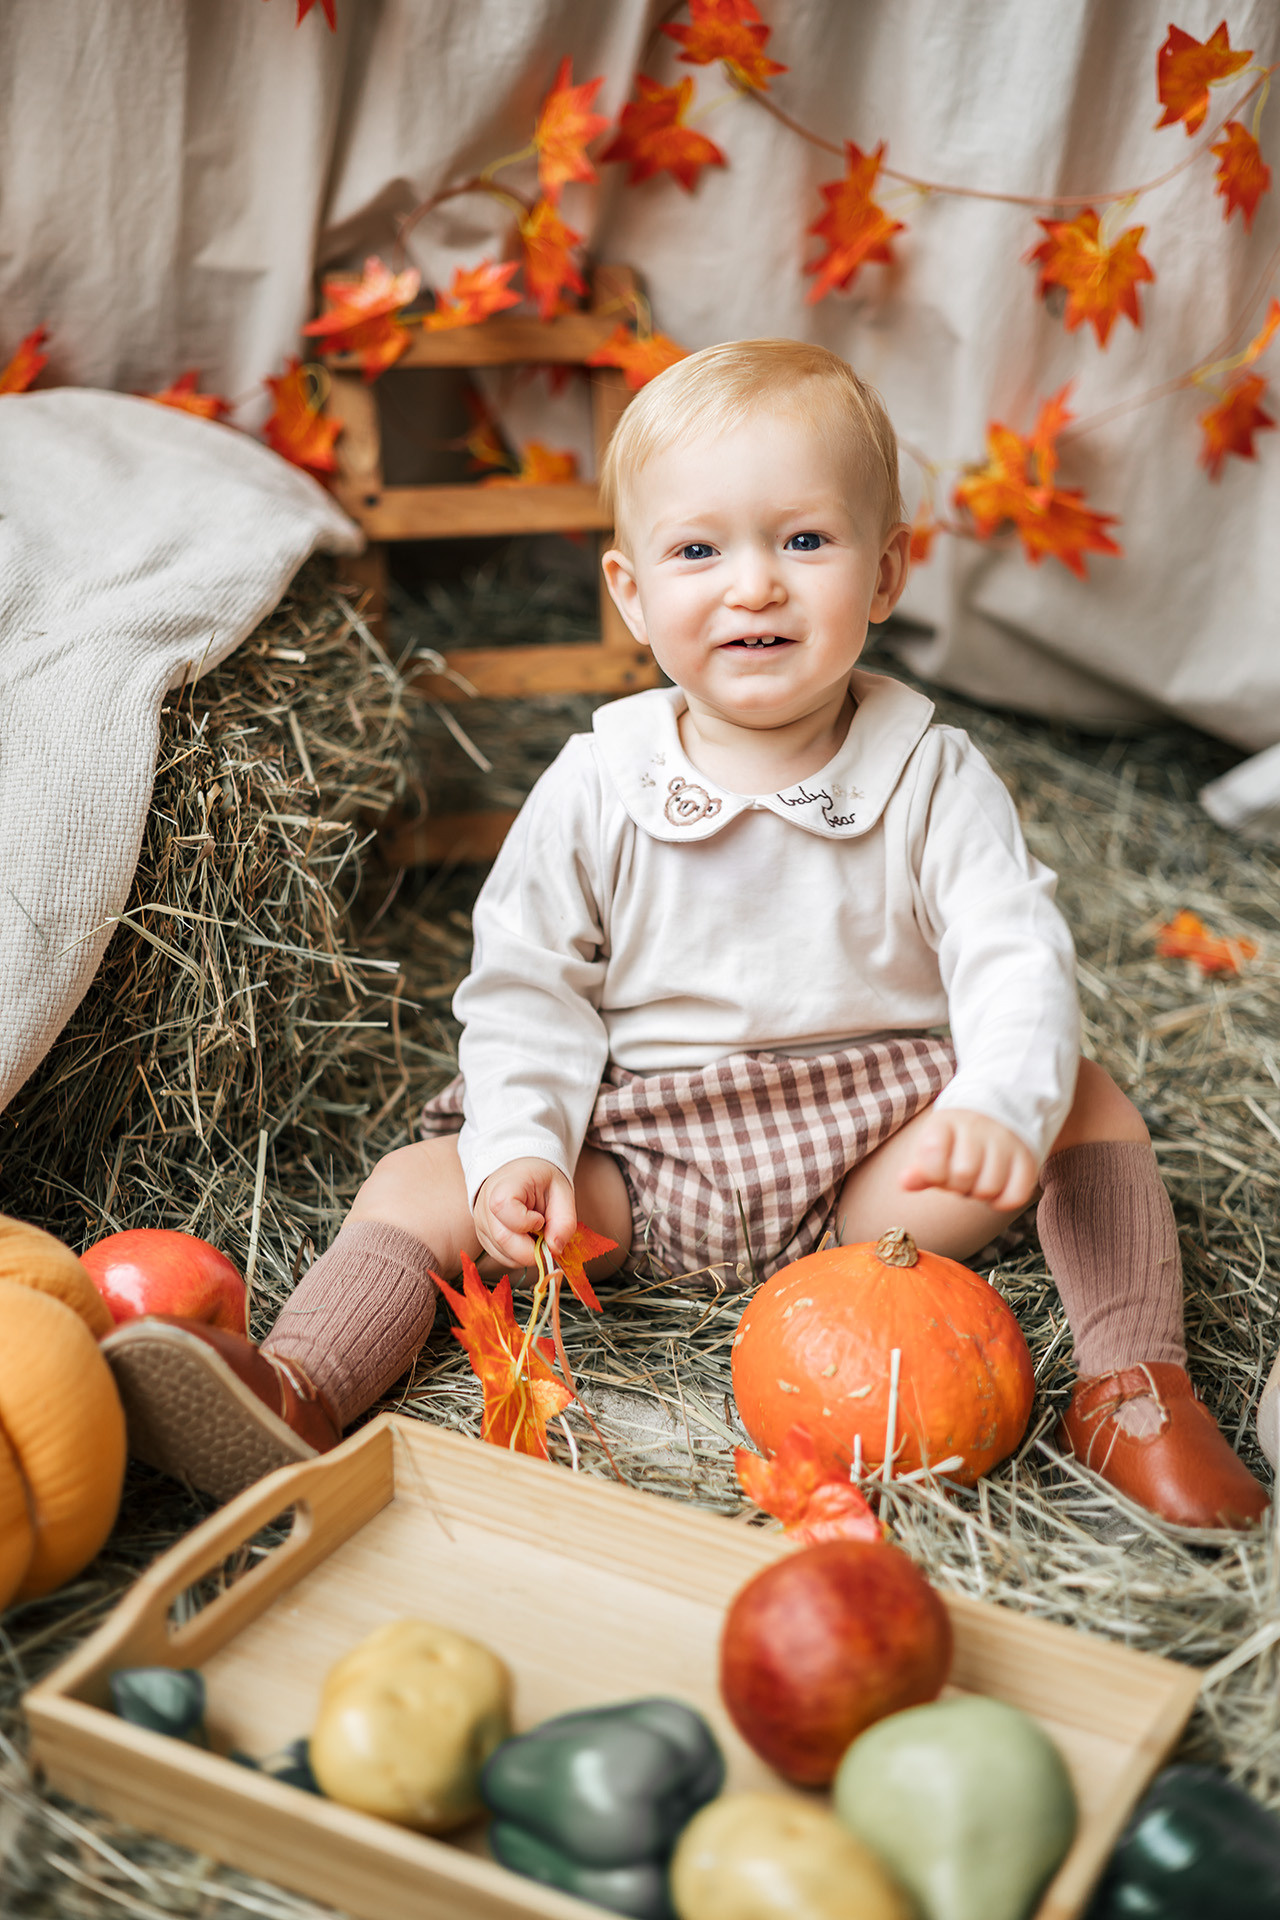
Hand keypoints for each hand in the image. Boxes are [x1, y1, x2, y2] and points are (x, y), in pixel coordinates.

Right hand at [473, 1158, 576, 1270]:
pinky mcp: (484, 1240)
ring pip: (505, 1255)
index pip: (504, 1209)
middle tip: (547, 1236)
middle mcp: (485, 1207)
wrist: (520, 1173)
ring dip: (528, 1253)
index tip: (541, 1218)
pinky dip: (521, 1255)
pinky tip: (527, 1238)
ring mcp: (482, 1226)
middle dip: (533, 1248)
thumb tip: (555, 1249)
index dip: (527, 1221)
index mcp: (502, 1187)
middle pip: (504, 1240)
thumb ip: (565, 1221)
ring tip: (537, 1233)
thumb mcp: (562, 1192)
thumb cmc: (541, 1180)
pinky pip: (504, 1258)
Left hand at [898, 1109, 1037, 1212]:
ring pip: (989, 1188)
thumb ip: (920, 1168)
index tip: (939, 1169)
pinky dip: (1002, 1201)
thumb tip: (905, 1183)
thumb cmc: (956, 1139)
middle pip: (962, 1176)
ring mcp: (1005, 1140)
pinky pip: (1015, 1196)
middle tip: (961, 1177)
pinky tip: (997, 1188)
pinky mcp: (1027, 1157)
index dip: (934, 1174)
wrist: (997, 1112)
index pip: (933, 1159)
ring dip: (980, 1193)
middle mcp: (978, 1127)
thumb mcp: (934, 1146)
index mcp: (946, 1122)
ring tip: (979, 1179)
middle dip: (957, 1186)